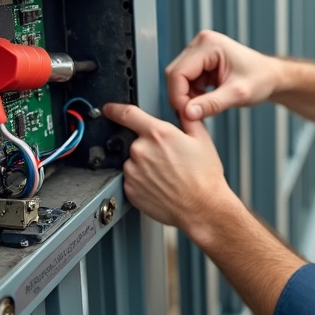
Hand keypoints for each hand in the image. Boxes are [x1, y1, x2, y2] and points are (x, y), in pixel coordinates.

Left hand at [102, 103, 237, 231]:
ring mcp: (133, 172)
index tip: (110, 109)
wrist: (202, 207)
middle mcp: (141, 151)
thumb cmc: (204, 177)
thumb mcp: (202, 139)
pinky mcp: (130, 190)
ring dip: (144, 165)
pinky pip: (132, 180)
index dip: (114, 109)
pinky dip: (142, 181)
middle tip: (167, 159)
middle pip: (135, 141)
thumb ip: (186, 118)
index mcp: (157, 134)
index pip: (126, 114)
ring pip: (133, 162)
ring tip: (165, 175)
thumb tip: (181, 107)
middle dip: (147, 147)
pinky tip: (159, 185)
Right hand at [166, 30, 282, 120]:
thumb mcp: (237, 94)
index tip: (186, 114)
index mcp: (208, 44)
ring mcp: (200, 51)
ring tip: (204, 108)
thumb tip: (187, 113)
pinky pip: (186, 80)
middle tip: (194, 114)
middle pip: (174, 74)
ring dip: (187, 97)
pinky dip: (192, 94)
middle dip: (181, 97)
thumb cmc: (261, 79)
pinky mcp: (201, 61)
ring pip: (178, 79)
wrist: (272, 77)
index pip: (178, 72)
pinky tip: (205, 102)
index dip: (178, 96)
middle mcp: (201, 44)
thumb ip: (211, 104)